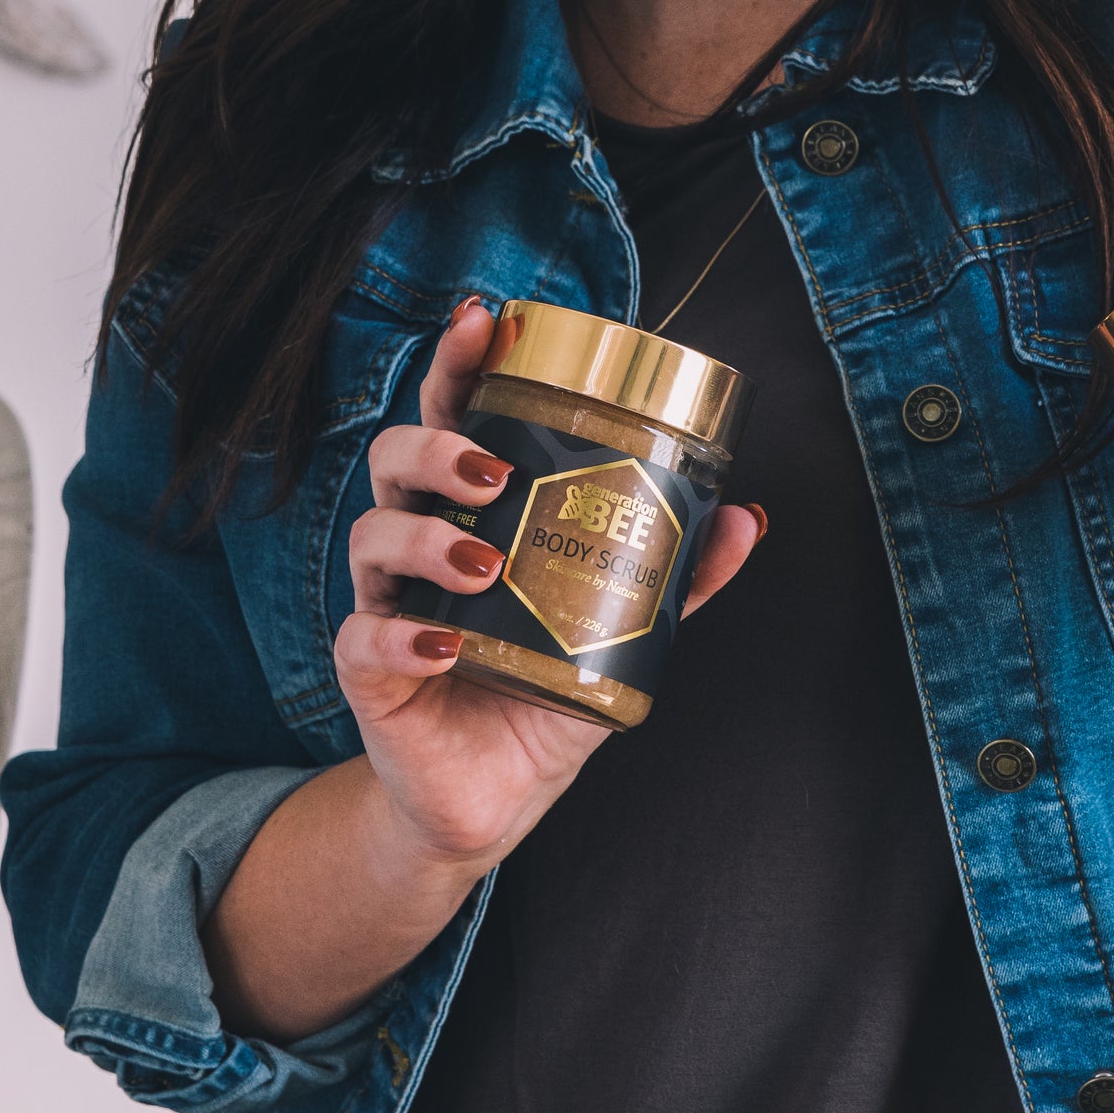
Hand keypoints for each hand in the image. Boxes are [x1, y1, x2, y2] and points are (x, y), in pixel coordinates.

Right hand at [341, 297, 761, 875]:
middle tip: (495, 474)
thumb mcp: (623, 623)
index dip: (459, 362)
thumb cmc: (548, 684)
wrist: (497, 795)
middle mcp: (419, 543)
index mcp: (472, 510)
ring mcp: (387, 605)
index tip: (481, 318)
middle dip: (437, 448)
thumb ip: (678, 572)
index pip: (454, 416)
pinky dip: (398, 638)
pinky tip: (441, 645)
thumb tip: (751, 516)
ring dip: (425, 540)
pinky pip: (362, 640)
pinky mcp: (370, 673)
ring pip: (373, 536)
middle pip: (396, 458)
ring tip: (484, 564)